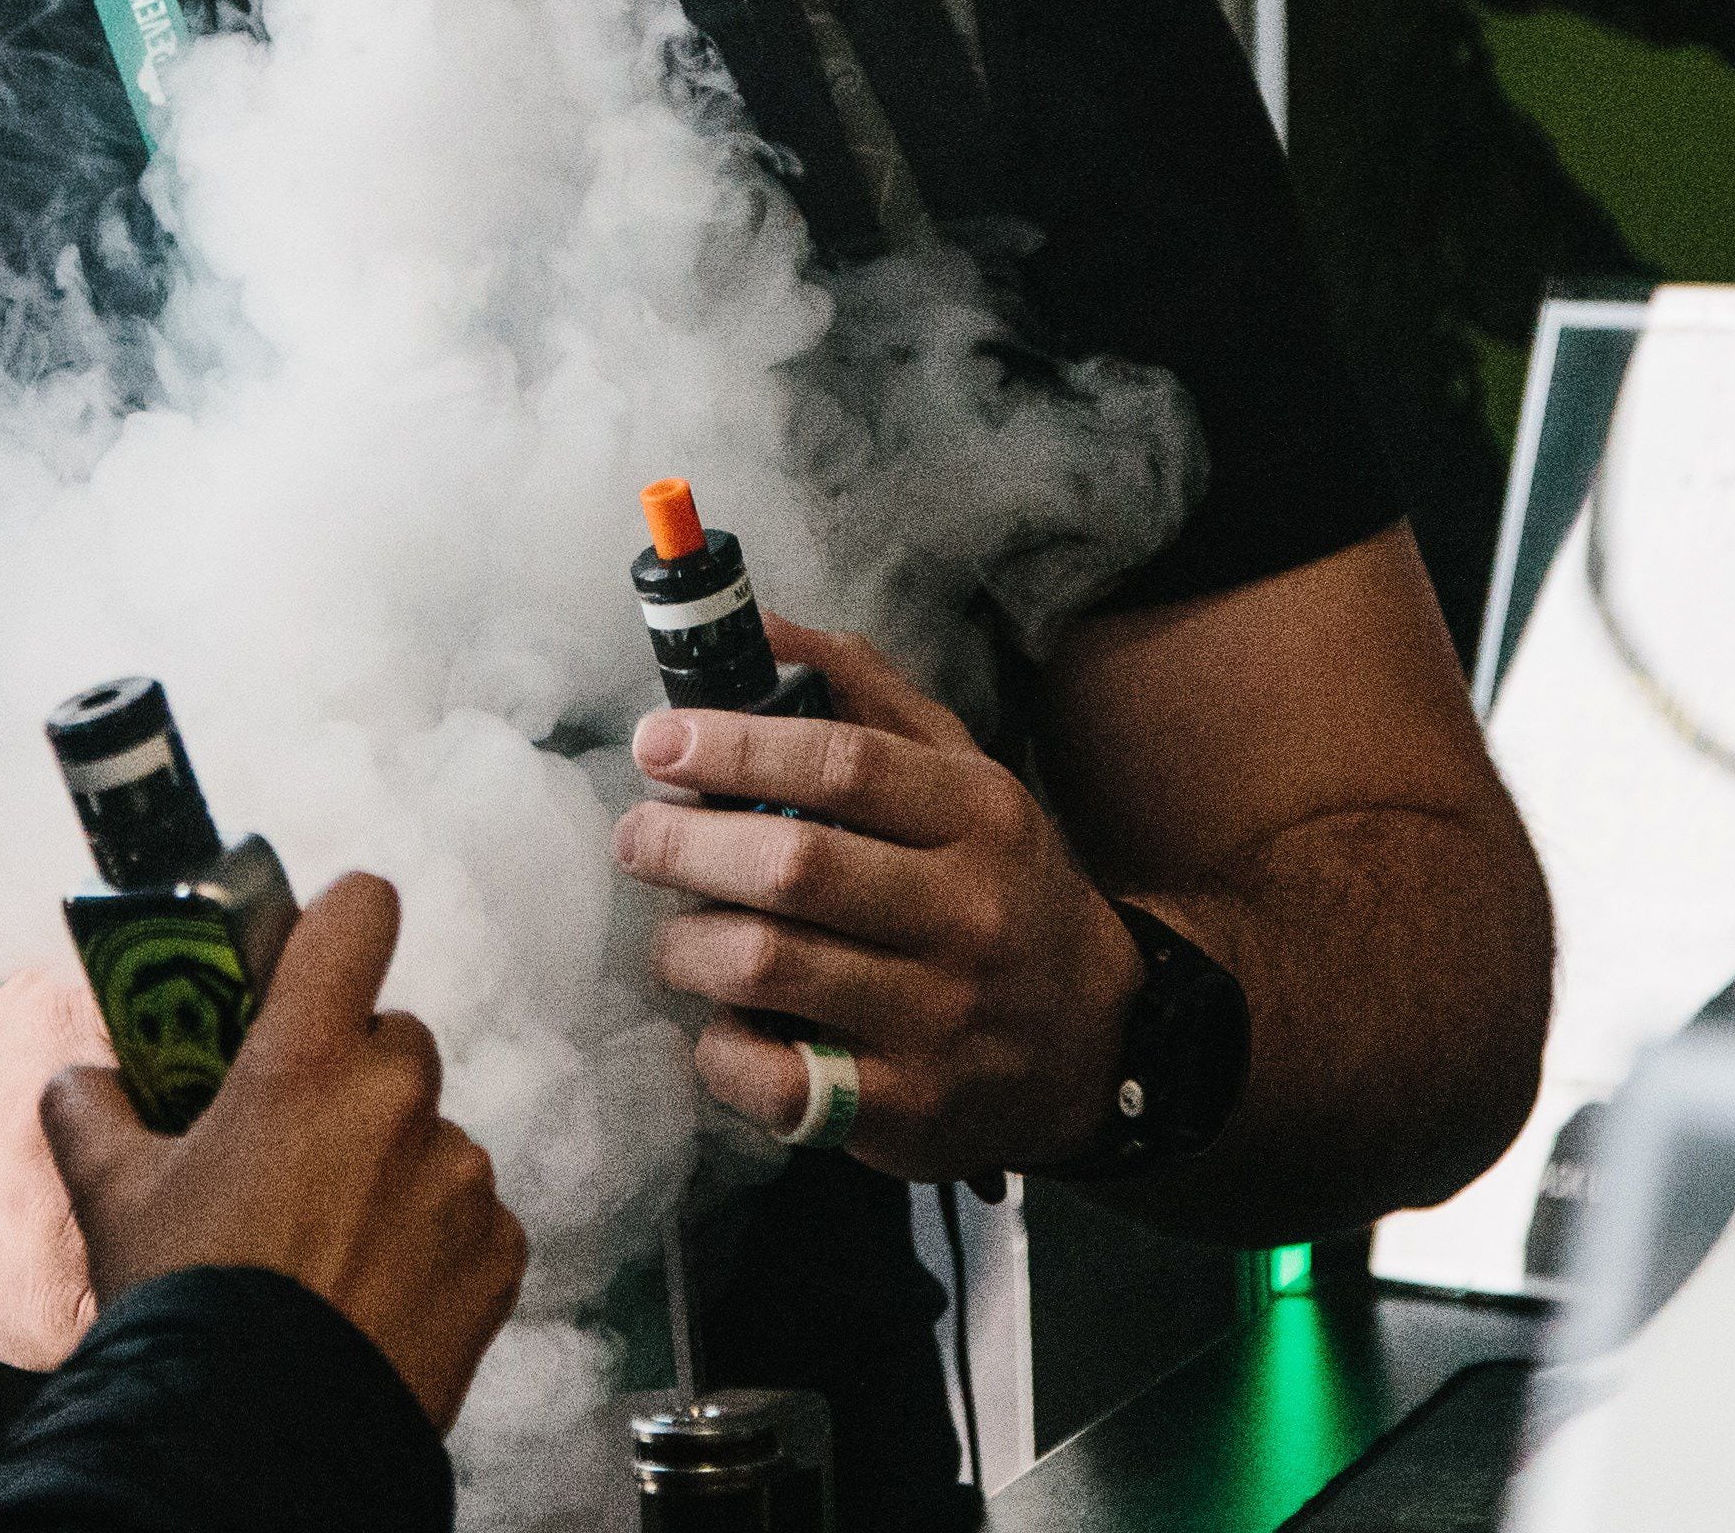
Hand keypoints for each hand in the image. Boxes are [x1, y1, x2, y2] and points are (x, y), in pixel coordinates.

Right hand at [39, 873, 527, 1433]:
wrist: (253, 1441)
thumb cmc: (186, 1308)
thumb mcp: (112, 1200)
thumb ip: (92, 1113)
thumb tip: (79, 1079)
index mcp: (305, 1061)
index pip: (359, 914)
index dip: (337, 926)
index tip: (319, 958)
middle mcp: (397, 1101)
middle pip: (392, 1042)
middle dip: (349, 1081)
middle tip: (292, 1152)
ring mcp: (459, 1177)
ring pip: (431, 1134)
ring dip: (392, 1167)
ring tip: (328, 1244)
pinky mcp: (498, 1250)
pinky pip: (470, 1215)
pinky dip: (433, 1240)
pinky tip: (373, 1290)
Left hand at [612, 616, 1143, 1178]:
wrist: (1098, 1041)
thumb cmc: (1001, 888)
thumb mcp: (966, 777)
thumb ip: (869, 696)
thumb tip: (762, 624)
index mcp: (979, 817)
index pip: (844, 764)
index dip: (736, 744)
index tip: (658, 740)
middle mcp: (967, 913)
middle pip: (795, 864)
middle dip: (684, 843)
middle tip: (636, 837)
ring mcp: (938, 1017)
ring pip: (767, 965)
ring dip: (686, 945)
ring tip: (673, 934)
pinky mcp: (906, 1108)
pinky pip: (774, 1078)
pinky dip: (720, 1050)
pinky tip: (721, 1024)